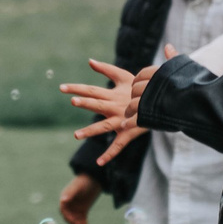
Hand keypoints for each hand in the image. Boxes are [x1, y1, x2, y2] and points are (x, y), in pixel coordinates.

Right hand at [57, 173, 99, 223]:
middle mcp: (69, 204)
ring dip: (77, 223)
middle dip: (71, 221)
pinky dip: (83, 222)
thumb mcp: (77, 187)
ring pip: (74, 219)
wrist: (95, 180)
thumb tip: (62, 200)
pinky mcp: (83, 210)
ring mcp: (76, 208)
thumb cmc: (84, 181)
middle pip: (68, 216)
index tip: (71, 219)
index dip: (66, 215)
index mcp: (65, 198)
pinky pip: (82, 219)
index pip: (63, 209)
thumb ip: (70, 193)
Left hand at [60, 49, 169, 163]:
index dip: (77, 89)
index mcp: (112, 94)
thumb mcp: (123, 76)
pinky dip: (109, 154)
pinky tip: (99, 163)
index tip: (61, 88)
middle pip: (98, 104)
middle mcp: (115, 107)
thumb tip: (89, 61)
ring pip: (104, 126)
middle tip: (73, 101)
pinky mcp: (128, 133)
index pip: (92, 90)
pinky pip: (118, 145)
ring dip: (91, 130)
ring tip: (76, 135)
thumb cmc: (140, 88)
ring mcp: (122, 121)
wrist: (161, 102)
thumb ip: (106, 69)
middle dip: (86, 102)